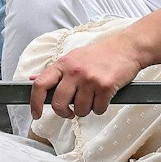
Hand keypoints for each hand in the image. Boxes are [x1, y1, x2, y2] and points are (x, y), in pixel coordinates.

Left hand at [29, 31, 144, 120]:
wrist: (127, 48)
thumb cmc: (99, 54)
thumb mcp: (73, 58)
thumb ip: (54, 71)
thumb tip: (33, 79)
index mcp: (63, 64)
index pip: (40, 85)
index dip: (35, 102)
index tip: (36, 114)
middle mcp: (74, 71)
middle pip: (59, 103)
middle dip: (64, 113)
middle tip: (70, 112)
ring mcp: (90, 79)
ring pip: (80, 110)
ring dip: (86, 110)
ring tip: (92, 98)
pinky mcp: (106, 86)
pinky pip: (98, 109)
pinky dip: (100, 108)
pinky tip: (103, 96)